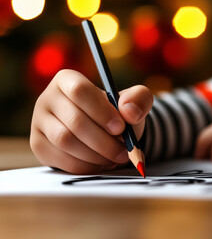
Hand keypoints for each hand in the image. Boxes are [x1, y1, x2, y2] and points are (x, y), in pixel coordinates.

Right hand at [30, 69, 153, 173]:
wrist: (104, 131)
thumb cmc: (117, 113)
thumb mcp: (134, 102)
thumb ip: (139, 99)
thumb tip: (129, 111)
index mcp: (67, 80)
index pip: (80, 90)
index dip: (102, 111)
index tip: (121, 128)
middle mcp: (47, 98)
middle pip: (74, 121)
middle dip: (104, 141)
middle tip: (124, 151)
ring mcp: (39, 123)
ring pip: (66, 142)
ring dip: (97, 155)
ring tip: (116, 157)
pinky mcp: (39, 145)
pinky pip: (62, 160)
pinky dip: (87, 166)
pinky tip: (102, 163)